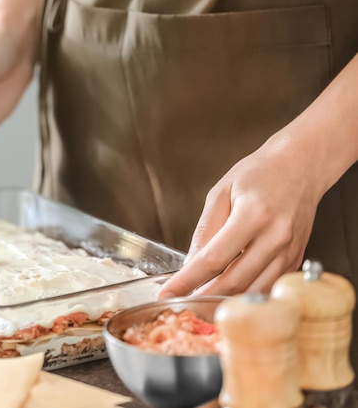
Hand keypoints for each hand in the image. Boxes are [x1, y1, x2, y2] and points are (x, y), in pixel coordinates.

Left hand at [158, 133, 326, 297]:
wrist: (301, 166)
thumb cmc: (260, 174)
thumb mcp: (221, 194)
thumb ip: (205, 231)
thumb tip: (189, 265)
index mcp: (253, 215)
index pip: (213, 259)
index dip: (187, 281)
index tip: (168, 293)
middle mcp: (275, 236)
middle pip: (234, 281)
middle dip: (203, 297)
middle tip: (182, 302)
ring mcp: (289, 251)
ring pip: (253, 291)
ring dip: (225, 302)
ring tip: (201, 301)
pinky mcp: (296, 260)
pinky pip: (268, 288)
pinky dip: (245, 296)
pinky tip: (228, 293)